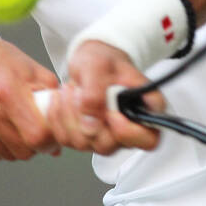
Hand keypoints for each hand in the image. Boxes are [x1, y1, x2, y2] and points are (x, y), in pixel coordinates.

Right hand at [0, 33, 60, 161]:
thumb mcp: (28, 67)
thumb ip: (50, 98)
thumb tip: (60, 137)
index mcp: (7, 91)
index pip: (37, 136)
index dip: (50, 141)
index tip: (51, 136)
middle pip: (22, 152)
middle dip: (34, 146)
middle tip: (33, 130)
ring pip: (6, 155)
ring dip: (16, 146)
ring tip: (15, 125)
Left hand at [42, 40, 164, 154]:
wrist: (90, 62)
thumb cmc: (104, 60)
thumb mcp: (100, 65)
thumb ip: (96, 92)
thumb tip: (90, 124)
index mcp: (146, 111)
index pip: (148, 140)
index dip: (127, 132)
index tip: (110, 113)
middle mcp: (129, 130)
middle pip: (108, 145)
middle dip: (85, 118)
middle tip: (80, 91)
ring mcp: (107, 137)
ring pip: (83, 144)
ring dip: (68, 115)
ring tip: (71, 90)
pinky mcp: (86, 138)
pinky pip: (66, 139)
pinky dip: (57, 117)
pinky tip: (61, 99)